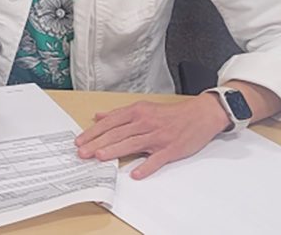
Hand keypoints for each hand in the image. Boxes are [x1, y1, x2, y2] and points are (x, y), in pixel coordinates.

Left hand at [75, 94, 230, 178]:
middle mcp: (145, 123)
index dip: (93, 132)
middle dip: (97, 143)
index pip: (110, 122)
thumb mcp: (143, 108)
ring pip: (132, 144)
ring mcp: (158, 136)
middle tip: (83, 152)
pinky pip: (157, 159)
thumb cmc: (170, 114)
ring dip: (115, 151)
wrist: (200, 115)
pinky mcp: (171, 149)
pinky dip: (146, 166)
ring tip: (100, 157)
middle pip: (117, 133)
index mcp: (137, 112)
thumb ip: (120, 113)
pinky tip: (135, 173)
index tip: (80, 140)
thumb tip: (99, 116)